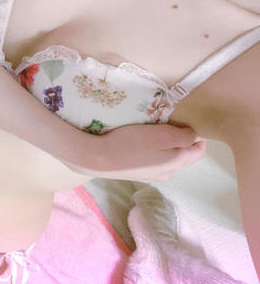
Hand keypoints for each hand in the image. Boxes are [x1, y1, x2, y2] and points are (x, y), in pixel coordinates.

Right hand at [62, 123, 206, 182]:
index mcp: (176, 163)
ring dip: (166, 146)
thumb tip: (195, 135)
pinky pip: (151, 161)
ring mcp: (150, 176)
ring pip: (166, 159)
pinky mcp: (135, 174)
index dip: (200, 136)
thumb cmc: (130, 143)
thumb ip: (184, 136)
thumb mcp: (162, 135)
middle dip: (182, 140)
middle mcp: (167, 173)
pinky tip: (139, 143)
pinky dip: (151, 151)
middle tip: (172, 122)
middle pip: (183, 155)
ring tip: (154, 130)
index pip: (199, 151)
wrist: (97, 158)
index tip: (191, 120)